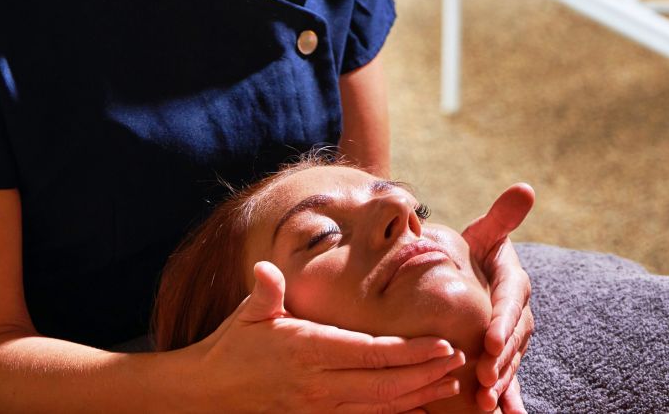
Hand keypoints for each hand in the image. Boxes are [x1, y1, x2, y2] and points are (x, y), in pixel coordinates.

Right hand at [193, 261, 466, 412]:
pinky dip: (396, 412)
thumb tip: (266, 269)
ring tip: (451, 382)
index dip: (409, 351)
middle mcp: (317, 384)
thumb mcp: (247, 314)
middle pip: (384, 383)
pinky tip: (420, 405)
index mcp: (307, 350)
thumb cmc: (232, 345)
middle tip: (460, 360)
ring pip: (380, 405)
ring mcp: (318, 408)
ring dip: (419, 395)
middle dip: (426, 373)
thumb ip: (264, 293)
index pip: (369, 352)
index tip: (442, 343)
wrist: (208, 393)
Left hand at [460, 184, 535, 412]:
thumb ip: (502, 216)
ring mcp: (512, 336)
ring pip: (510, 361)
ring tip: (486, 403)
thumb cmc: (473, 250)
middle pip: (512, 338)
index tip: (489, 338)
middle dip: (501, 359)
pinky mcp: (504, 355)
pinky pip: (509, 378)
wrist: (468, 274)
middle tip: (485, 377)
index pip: (511, 300)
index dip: (502, 320)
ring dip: (501, 383)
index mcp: (514, 281)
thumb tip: (525, 188)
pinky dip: (509, 399)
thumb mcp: (485, 233)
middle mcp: (518, 311)